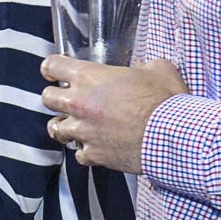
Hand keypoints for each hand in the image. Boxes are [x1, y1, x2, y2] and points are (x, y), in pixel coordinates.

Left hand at [37, 56, 187, 173]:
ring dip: (65, 126)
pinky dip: (86, 151)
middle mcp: (79, 103)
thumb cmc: (165, 101)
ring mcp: (83, 130)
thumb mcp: (158, 69)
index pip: (52, 66)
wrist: (173, 135)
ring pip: (55, 129)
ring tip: (77, 126)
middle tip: (68, 100)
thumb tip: (144, 69)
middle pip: (47, 98)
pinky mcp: (92, 153)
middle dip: (55, 98)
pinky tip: (97, 146)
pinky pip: (78, 154)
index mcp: (89, 77)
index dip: (52, 68)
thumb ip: (142, 66)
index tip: (54, 72)